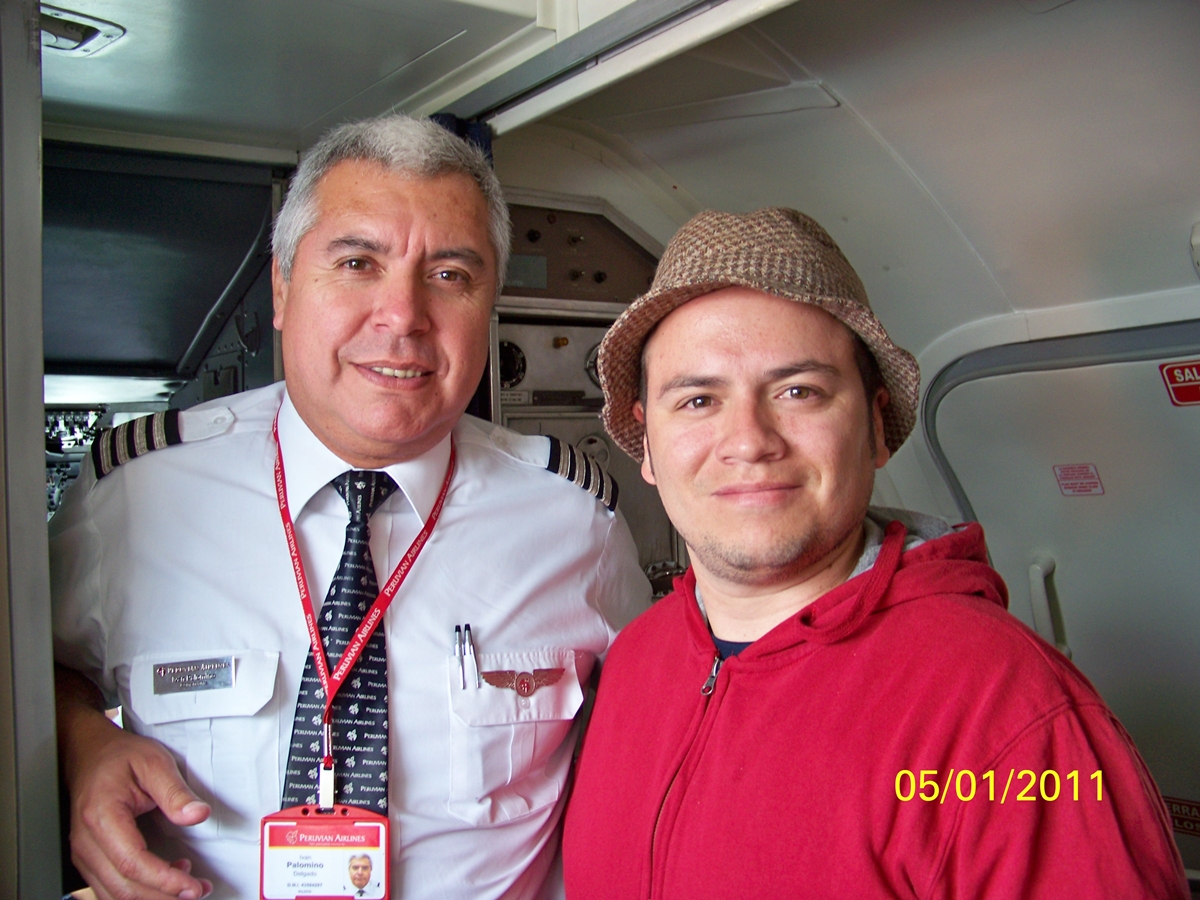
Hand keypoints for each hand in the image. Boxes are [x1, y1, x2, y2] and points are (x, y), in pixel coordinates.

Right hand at [57, 666, 212, 899]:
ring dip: (152, 898)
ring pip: (114, 893)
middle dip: (163, 895)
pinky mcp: (89, 860)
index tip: (193, 886)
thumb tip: (198, 815)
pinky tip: (164, 882)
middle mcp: (86, 841)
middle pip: (123, 886)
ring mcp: (84, 854)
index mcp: (102, 816)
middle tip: (198, 890)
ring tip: (187, 886)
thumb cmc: (119, 758)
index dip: (164, 880)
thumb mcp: (154, 762)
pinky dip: (138, 893)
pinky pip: (110, 888)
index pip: (132, 862)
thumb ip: (175, 792)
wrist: (90, 754)